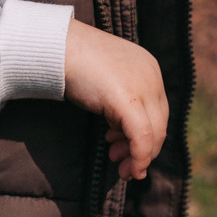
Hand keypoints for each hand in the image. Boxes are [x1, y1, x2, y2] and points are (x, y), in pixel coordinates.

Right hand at [64, 19, 167, 180]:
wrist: (57, 47)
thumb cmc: (75, 60)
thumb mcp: (108, 79)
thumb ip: (121, 99)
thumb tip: (122, 131)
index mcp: (149, 67)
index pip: (157, 110)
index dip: (146, 135)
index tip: (123, 147)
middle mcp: (152, 76)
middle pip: (159, 123)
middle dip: (143, 150)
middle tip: (122, 163)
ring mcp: (143, 86)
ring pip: (154, 133)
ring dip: (139, 156)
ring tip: (119, 163)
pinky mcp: (129, 100)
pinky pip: (142, 137)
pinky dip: (138, 157)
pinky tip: (129, 170)